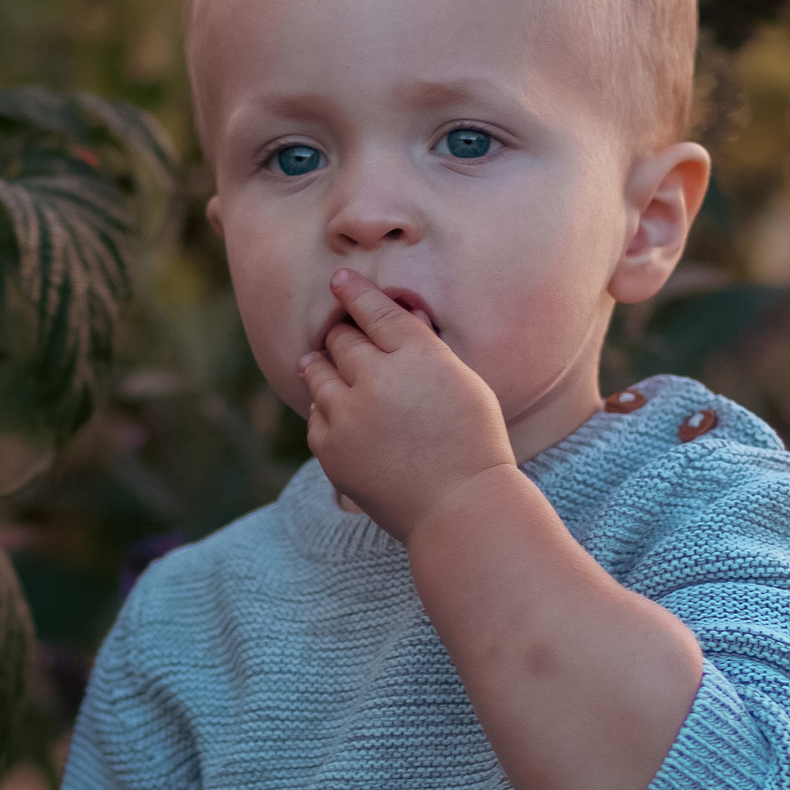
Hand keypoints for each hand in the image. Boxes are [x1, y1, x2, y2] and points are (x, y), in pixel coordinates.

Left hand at [298, 266, 517, 544]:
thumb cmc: (473, 442)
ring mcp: (349, 415)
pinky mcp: (331, 448)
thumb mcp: (463, 382)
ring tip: (323, 364)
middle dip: (344, 335)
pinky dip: (326, 408)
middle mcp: (377, 378)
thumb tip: (396, 320)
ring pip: (317, 370)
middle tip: (348, 339)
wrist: (458, 508)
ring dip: (323, 364)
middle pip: (342, 338)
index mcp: (417, 355)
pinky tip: (340, 413)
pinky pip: (316, 413)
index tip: (340, 281)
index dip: (354, 292)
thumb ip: (425, 349)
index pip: (375, 310)